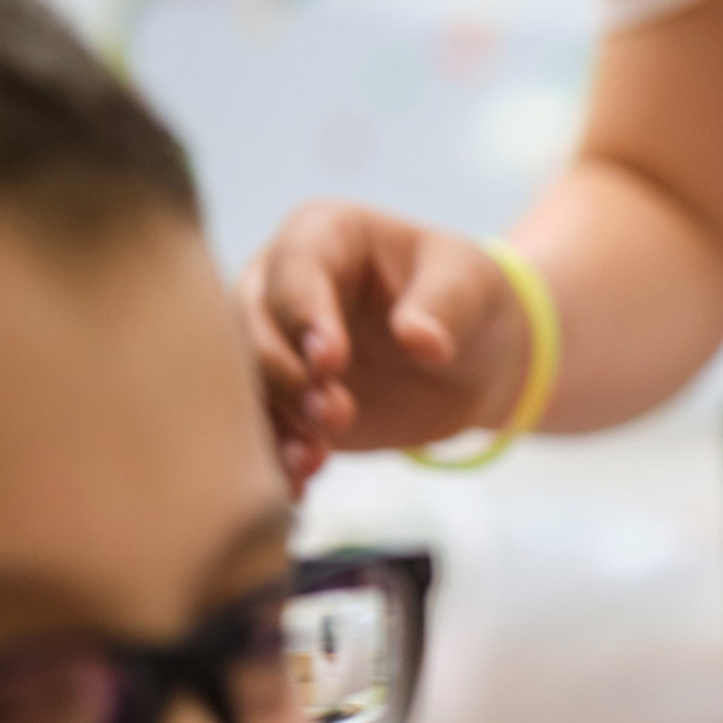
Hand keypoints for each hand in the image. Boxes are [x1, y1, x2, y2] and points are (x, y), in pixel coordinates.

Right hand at [237, 202, 531, 488]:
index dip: (304, 315)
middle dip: (285, 375)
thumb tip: (422, 341)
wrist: (475, 357)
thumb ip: (443, 307)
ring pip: (247, 381)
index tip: (331, 361)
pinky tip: (297, 487)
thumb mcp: (471, 287)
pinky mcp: (285, 398)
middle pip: (252, 326)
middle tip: (333, 415)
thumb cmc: (471, 299)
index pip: (295, 268)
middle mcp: (281, 284)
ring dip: (274, 422)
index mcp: (323, 235)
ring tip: (313, 459)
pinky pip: (265, 426)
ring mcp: (276, 343)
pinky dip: (277, 458)